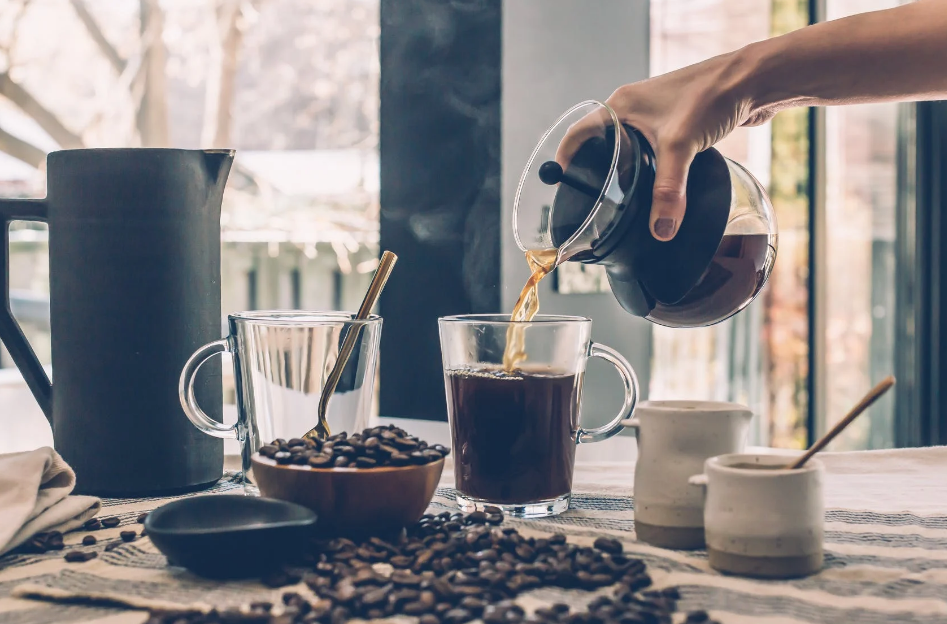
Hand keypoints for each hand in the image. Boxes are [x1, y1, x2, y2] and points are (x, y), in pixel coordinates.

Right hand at [557, 49, 767, 240]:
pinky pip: (655, 149)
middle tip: (594, 198)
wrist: (752, 80)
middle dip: (598, 170)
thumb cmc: (710, 95)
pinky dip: (653, 167)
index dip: (566, 158)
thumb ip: (668, 191)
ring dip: (627, 170)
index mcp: (620, 106)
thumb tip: (661, 230)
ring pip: (631, 148)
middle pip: (603, 143)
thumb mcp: (680, 146)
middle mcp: (634, 108)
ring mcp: (656, 115)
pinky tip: (660, 185)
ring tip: (624, 197)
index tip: (561, 183)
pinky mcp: (678, 123)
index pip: (579, 133)